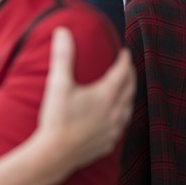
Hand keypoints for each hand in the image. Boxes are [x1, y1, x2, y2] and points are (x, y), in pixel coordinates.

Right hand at [37, 27, 134, 174]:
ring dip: (127, 96)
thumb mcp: (58, 83)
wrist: (55, 153)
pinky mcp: (108, 143)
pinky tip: (113, 118)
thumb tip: (62, 31)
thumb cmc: (57, 118)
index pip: (122, 72)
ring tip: (124, 90)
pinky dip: (120, 116)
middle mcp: (115, 111)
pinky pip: (120, 126)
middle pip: (129, 89)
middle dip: (129, 76)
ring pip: (128, 108)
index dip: (124, 60)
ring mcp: (113, 129)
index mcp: (106, 94)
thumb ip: (62, 55)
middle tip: (126, 68)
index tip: (124, 52)